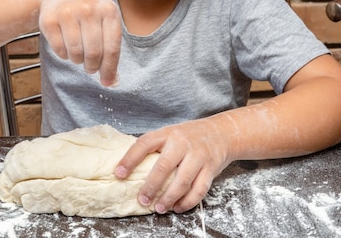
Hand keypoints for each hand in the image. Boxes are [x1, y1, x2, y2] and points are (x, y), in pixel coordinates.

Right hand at [38, 0, 121, 85]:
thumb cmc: (89, 12)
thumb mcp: (105, 20)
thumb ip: (111, 48)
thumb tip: (112, 82)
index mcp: (108, 10)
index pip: (112, 48)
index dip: (109, 69)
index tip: (107, 82)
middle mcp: (88, 9)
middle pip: (93, 53)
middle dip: (92, 66)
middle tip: (90, 68)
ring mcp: (67, 12)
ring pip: (75, 53)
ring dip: (77, 60)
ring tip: (78, 54)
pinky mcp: (49, 19)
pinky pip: (59, 50)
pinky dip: (64, 55)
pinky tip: (66, 46)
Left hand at [115, 119, 230, 213]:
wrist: (222, 132)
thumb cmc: (190, 136)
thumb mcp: (172, 133)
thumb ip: (156, 146)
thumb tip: (129, 166)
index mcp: (168, 133)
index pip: (144, 144)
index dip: (129, 159)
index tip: (118, 174)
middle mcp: (182, 143)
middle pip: (164, 166)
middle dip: (151, 186)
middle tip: (142, 199)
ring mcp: (198, 155)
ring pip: (182, 181)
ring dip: (169, 197)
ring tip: (159, 208)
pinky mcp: (211, 168)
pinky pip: (199, 189)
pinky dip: (188, 202)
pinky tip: (178, 207)